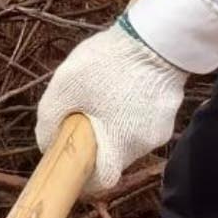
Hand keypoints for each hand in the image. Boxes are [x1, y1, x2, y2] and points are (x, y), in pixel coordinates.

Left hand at [36, 18, 188, 196]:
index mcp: (119, 144)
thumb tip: (47, 146)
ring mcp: (161, 129)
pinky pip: (143, 120)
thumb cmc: (106, 64)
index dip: (85, 179)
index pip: (103, 181)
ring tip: (105, 90)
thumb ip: (51, 122)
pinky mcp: (170, 112)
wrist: (154, 37)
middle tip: (84, 112)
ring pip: (129, 137)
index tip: (72, 166)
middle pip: (114, 156)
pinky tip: (124, 85)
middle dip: (97, 141)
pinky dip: (130, 111)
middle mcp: (144, 144)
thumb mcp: (64, 88)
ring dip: (114, 123)